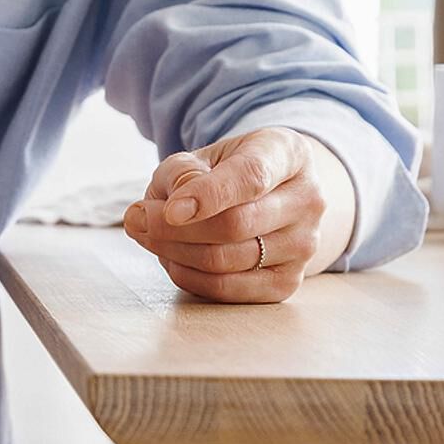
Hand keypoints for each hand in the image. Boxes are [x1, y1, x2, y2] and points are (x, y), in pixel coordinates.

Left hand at [122, 128, 336, 303]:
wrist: (267, 198)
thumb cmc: (225, 173)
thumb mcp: (201, 157)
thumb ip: (181, 173)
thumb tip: (169, 210)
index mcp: (287, 154)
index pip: (250, 178)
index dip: (207, 195)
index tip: (169, 210)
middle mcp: (308, 200)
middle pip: (235, 225)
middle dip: (174, 228)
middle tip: (136, 220)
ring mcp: (304, 245)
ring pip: (227, 261)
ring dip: (173, 252)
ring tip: (148, 235)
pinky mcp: (286, 283)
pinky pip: (227, 289)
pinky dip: (188, 277)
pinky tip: (171, 258)